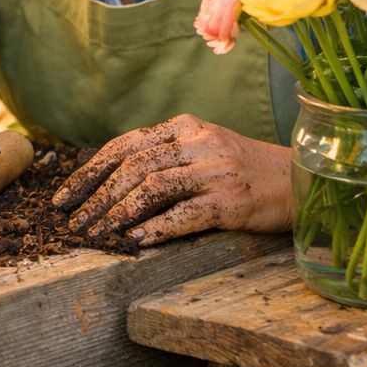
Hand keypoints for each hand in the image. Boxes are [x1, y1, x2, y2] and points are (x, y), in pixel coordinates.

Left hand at [51, 115, 291, 245]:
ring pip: (153, 186)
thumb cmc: (245, 169)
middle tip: (73, 223)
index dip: (90, 171)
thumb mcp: (204, 149)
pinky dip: (156, 227)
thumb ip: (165, 155)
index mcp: (186, 125)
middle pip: (134, 166)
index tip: (65, 196)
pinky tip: (135, 241)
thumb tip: (109, 181)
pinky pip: (185, 213)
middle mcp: (199, 142)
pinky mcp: (231, 201)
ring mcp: (216, 170)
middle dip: (96, 197)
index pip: (125, 145)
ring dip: (117, 213)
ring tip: (96, 235)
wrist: (300, 180)